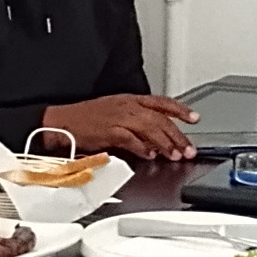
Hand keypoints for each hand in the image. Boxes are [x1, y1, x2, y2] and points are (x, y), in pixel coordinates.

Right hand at [42, 94, 198, 160]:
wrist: (62, 122)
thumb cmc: (85, 120)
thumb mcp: (115, 113)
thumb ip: (136, 124)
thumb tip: (154, 139)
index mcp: (129, 100)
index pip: (162, 102)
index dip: (180, 110)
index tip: (194, 118)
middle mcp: (127, 106)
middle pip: (160, 119)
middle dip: (178, 135)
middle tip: (189, 149)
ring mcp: (118, 117)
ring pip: (150, 128)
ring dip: (165, 144)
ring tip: (174, 155)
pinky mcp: (109, 131)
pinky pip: (131, 139)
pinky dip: (143, 148)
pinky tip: (150, 155)